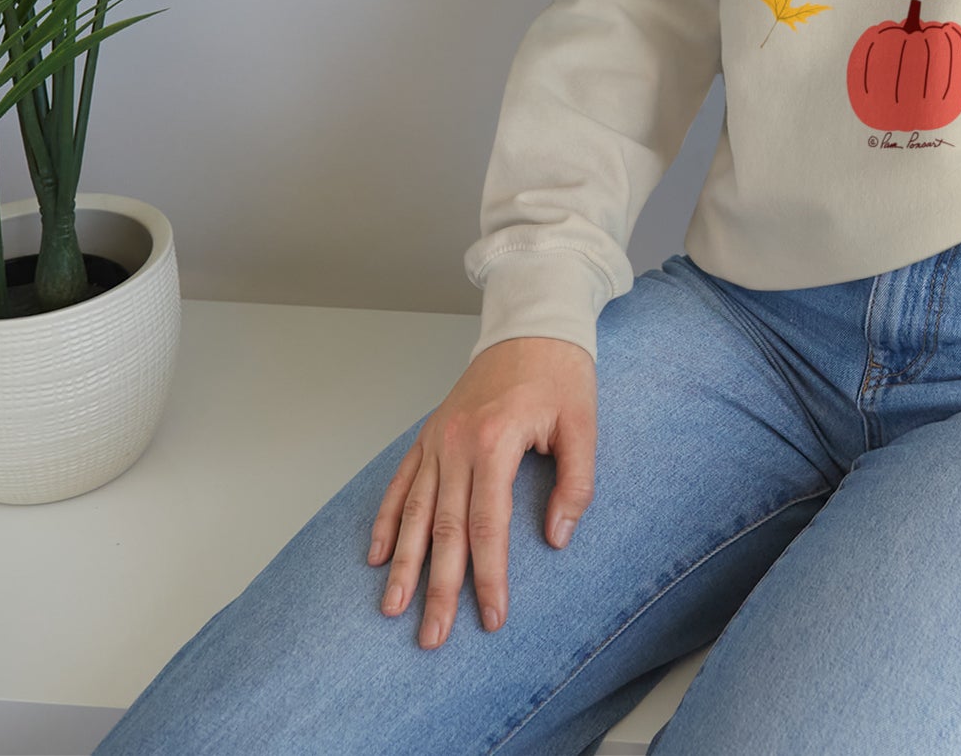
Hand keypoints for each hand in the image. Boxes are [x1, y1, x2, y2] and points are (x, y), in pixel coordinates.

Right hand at [369, 335, 594, 648]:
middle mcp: (457, 443)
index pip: (487, 525)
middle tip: (432, 637)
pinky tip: (377, 555)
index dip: (489, 576)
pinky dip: (386, 519)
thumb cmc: (561, 373)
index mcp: (496, 441)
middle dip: (437, 587)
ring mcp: (438, 438)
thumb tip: (556, 538)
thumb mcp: (583, 424)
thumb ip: (576, 483)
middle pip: (443, 528)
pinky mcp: (430, 434)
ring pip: (414, 511)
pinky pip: (401, 482)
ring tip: (393, 609)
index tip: (491, 616)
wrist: (532, 324)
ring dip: (403, 563)